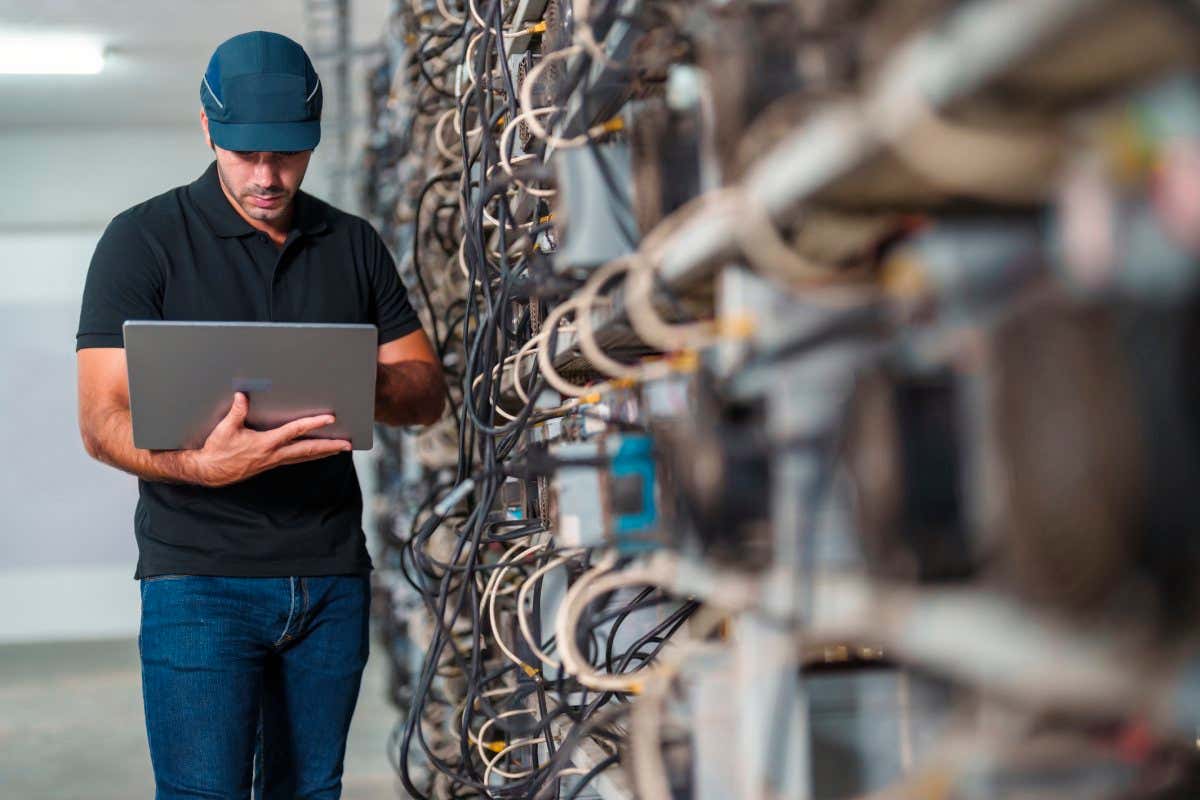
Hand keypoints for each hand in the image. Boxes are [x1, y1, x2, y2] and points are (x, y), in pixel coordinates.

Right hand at [188, 392, 350, 487]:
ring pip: (304, 457)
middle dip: (329, 446)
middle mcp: (274, 454)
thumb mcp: (225, 429)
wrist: (209, 472)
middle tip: (347, 444)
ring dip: (323, 452)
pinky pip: (296, 459)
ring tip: (340, 449)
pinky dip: (309, 456)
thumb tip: (242, 395)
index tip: (329, 419)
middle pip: (308, 450)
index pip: (294, 431)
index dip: (313, 424)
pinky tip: (317, 453)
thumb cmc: (217, 451)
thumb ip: (236, 411)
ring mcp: (274, 461)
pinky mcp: (271, 464)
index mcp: (265, 444)